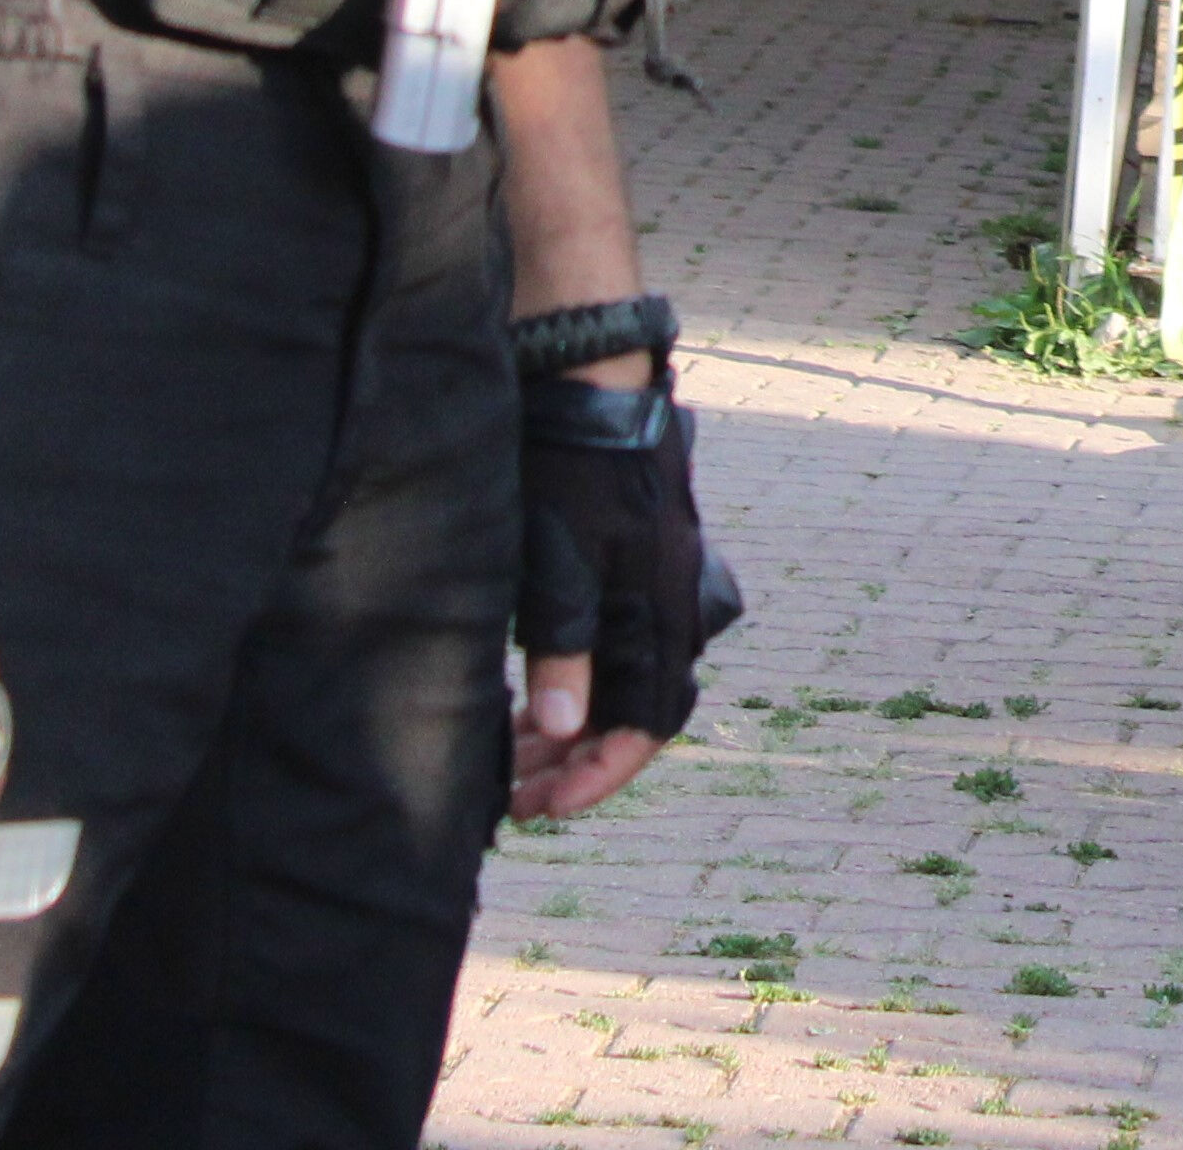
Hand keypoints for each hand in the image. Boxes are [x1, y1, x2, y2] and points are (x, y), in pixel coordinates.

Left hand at [514, 357, 739, 823]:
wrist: (587, 374)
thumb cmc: (568, 466)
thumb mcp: (557, 562)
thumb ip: (564, 650)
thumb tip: (567, 733)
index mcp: (659, 608)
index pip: (648, 723)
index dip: (600, 776)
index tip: (546, 808)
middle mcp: (669, 601)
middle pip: (634, 711)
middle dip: (577, 763)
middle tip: (517, 797)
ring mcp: (653, 579)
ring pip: (620, 680)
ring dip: (572, 726)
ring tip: (513, 757)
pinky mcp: (632, 559)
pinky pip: (612, 645)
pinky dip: (573, 682)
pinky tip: (529, 693)